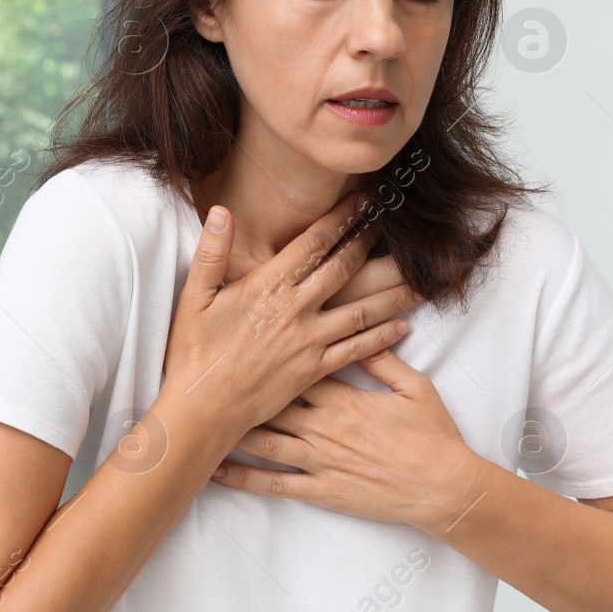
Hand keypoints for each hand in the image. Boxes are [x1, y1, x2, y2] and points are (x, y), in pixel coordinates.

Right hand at [158, 191, 425, 442]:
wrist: (202, 410)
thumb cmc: (193, 353)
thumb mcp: (194, 298)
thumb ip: (213, 254)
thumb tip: (221, 212)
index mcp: (268, 287)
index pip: (314, 243)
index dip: (342, 219)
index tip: (364, 201)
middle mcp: (296, 311)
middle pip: (345, 269)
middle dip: (370, 243)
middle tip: (394, 225)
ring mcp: (309, 342)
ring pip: (362, 311)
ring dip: (392, 293)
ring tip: (419, 279)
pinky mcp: (315, 371)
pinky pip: (357, 350)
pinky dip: (383, 337)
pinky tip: (402, 327)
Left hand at [207, 347, 487, 530]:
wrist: (443, 488)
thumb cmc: (432, 436)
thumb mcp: (414, 387)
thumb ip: (382, 359)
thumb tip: (364, 328)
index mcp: (343, 396)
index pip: (295, 366)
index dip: (267, 352)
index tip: (241, 338)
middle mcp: (323, 425)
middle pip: (268, 400)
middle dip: (237, 387)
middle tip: (204, 375)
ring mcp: (319, 460)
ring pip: (263, 440)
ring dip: (229, 429)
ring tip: (197, 418)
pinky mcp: (320, 490)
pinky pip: (273, 483)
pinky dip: (242, 477)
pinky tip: (216, 470)